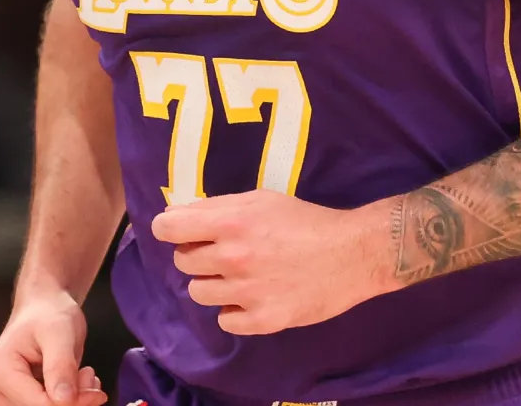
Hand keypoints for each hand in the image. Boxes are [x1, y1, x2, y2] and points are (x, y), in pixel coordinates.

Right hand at [0, 290, 108, 405]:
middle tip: (89, 376)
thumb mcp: (59, 333)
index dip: (73, 403)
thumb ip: (61, 366)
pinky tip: (77, 383)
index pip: (39, 405)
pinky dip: (68, 402)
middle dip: (73, 401)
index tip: (94, 388)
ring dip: (72, 402)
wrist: (44, 309)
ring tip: (83, 375)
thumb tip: (64, 401)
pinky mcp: (17, 403)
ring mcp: (4, 399)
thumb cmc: (49, 314)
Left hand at [150, 189, 391, 335]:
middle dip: (196, 254)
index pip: (168, 228)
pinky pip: (224, 320)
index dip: (169, 228)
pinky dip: (233, 310)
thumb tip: (176, 214)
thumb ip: (217, 206)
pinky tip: (252, 297)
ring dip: (213, 283)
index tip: (177, 231)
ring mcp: (247, 292)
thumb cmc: (305, 220)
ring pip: (199, 292)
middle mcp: (233, 257)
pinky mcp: (263, 320)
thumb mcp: (261, 199)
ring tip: (239, 275)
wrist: (352, 254)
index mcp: (230, 221)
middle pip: (183, 262)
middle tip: (222, 251)